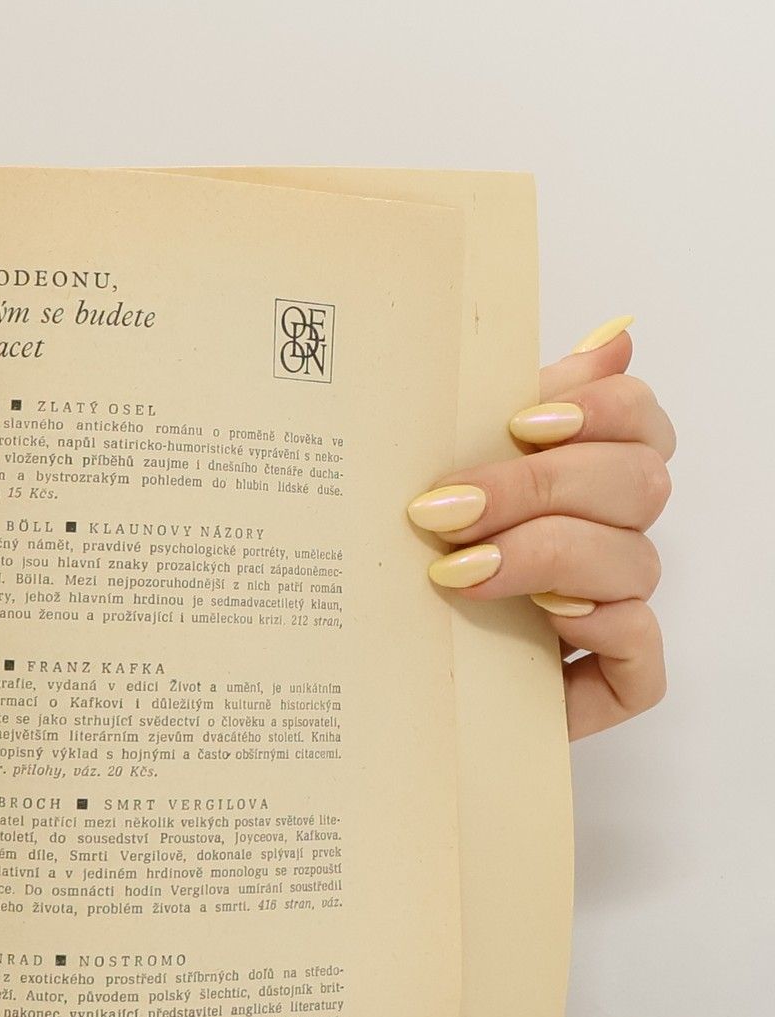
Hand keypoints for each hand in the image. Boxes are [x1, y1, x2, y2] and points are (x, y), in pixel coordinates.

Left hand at [407, 316, 672, 738]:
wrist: (373, 672)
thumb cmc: (410, 563)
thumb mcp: (440, 474)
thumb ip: (505, 405)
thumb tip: (614, 334)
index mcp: (584, 474)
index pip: (638, 417)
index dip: (599, 410)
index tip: (522, 424)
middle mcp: (611, 535)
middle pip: (638, 483)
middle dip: (540, 488)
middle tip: (445, 508)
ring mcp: (617, 609)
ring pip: (634, 563)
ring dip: (545, 556)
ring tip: (456, 569)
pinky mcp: (610, 682)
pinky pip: (643, 654)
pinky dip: (605, 630)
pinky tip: (547, 618)